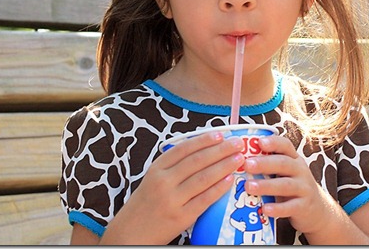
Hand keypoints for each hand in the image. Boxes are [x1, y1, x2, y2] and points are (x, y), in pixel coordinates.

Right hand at [100, 131, 244, 243]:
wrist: (130, 234)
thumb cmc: (145, 204)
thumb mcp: (152, 179)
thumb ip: (173, 166)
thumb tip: (203, 150)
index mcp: (156, 168)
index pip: (184, 148)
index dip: (204, 140)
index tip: (221, 134)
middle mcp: (163, 181)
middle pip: (197, 161)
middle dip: (221, 150)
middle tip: (238, 143)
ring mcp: (172, 200)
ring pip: (203, 178)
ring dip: (224, 166)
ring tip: (239, 158)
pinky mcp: (180, 218)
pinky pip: (204, 199)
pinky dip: (218, 188)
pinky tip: (230, 180)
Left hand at [241, 135, 331, 235]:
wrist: (317, 210)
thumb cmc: (291, 186)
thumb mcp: (284, 172)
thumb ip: (268, 165)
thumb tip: (236, 158)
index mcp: (293, 158)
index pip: (285, 145)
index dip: (273, 142)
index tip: (259, 142)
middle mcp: (300, 170)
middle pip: (283, 163)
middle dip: (264, 163)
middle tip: (246, 164)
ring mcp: (304, 188)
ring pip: (285, 185)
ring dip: (266, 186)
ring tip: (249, 187)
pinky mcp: (304, 207)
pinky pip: (290, 207)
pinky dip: (277, 208)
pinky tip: (264, 209)